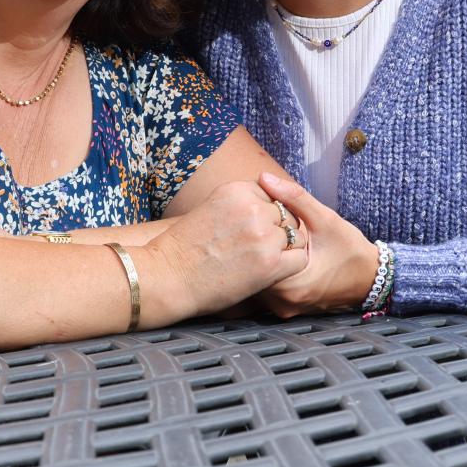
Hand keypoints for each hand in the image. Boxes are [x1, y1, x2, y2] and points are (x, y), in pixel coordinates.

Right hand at [142, 180, 309, 321]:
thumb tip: (269, 207)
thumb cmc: (184, 248)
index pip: (273, 196)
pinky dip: (291, 266)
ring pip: (296, 236)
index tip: (255, 230)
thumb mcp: (211, 208)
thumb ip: (241, 204)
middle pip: (287, 215)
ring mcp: (263, 235)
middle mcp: (253, 208)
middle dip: (278, 231)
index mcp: (238, 189)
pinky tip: (273, 272)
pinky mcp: (270, 263)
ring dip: (285, 249)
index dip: (269, 215)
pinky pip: (299, 259)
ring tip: (264, 260)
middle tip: (260, 249)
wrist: (166, 277)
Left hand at [250, 174, 380, 317]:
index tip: (253, 221)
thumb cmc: (350, 249)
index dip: (253, 236)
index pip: (255, 259)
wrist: (369, 279)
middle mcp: (284, 302)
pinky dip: (268, 273)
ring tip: (263, 242)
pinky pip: (268, 289)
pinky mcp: (286, 309)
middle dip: (254, 249)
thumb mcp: (325, 219)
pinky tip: (274, 257)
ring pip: (258, 282)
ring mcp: (284, 309)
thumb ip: (294, 198)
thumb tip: (264, 178)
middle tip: (253, 229)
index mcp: (292, 284)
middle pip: (252, 273)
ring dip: (260, 261)